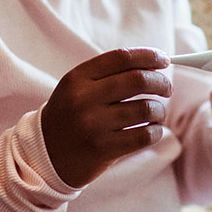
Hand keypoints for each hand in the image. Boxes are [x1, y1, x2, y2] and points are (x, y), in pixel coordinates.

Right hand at [42, 48, 172, 186]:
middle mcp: (83, 99)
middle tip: (167, 89)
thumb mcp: (77, 88)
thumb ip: (109, 75)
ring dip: (160, 110)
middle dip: (161, 82)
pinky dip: (156, 131)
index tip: (164, 60)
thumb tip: (155, 64)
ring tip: (157, 113)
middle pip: (138, 80)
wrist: (44, 155)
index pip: (121, 58)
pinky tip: (152, 130)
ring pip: (146, 109)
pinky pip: (144, 136)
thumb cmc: (70, 116)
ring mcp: (93, 125)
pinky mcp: (103, 149)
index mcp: (77, 78)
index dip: (148, 56)